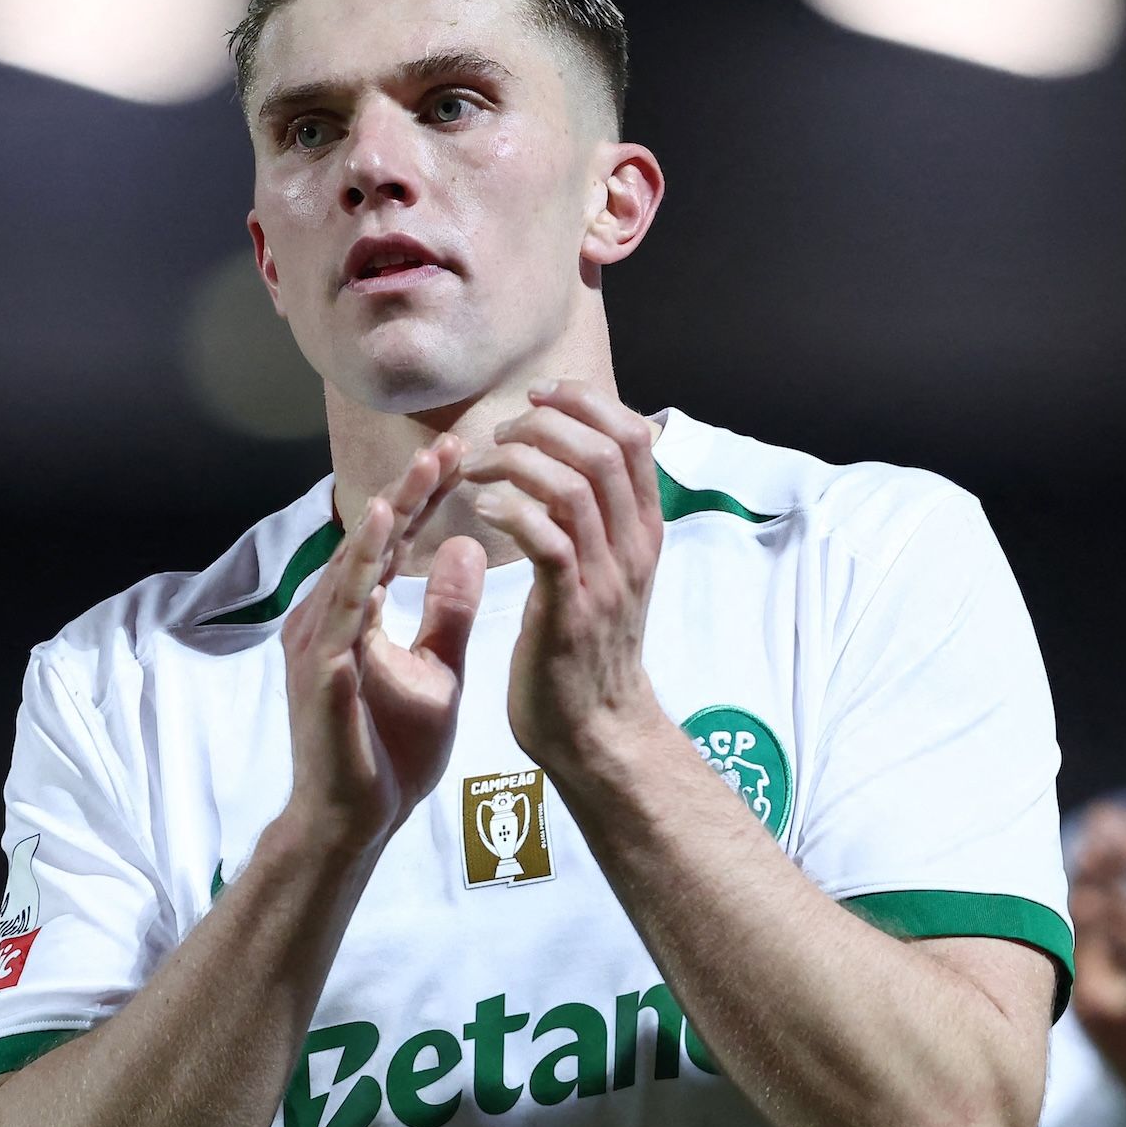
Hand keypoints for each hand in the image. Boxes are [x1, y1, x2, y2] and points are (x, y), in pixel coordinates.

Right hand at [275, 436, 485, 860]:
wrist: (357, 823)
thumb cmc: (390, 753)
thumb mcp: (439, 671)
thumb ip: (448, 612)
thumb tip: (466, 547)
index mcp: (354, 615)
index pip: (390, 543)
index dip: (420, 498)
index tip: (459, 454)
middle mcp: (326, 619)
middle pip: (367, 543)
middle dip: (406, 493)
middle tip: (447, 446)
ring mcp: (318, 647)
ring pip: (351, 570)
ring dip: (382, 523)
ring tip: (415, 477)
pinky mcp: (320, 677)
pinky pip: (341, 617)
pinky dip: (359, 576)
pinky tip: (379, 543)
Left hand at [458, 385, 667, 779]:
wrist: (596, 729)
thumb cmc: (587, 646)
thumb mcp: (610, 570)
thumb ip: (598, 515)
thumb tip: (569, 454)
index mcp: (645, 529)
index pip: (633, 434)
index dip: (584, 401)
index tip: (537, 397)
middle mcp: (634, 546)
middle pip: (604, 449)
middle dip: (543, 424)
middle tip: (499, 436)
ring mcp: (607, 579)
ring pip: (574, 487)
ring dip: (518, 463)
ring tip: (480, 470)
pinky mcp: (571, 611)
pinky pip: (547, 540)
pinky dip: (511, 512)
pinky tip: (482, 510)